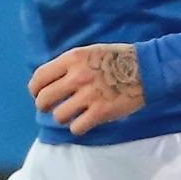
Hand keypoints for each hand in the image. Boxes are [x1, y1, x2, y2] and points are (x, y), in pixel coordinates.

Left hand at [29, 44, 145, 135]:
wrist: (146, 68)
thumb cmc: (117, 59)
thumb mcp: (89, 52)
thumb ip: (68, 65)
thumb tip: (48, 81)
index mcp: (72, 59)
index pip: (39, 77)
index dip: (34, 89)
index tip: (38, 94)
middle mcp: (77, 76)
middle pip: (44, 98)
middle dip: (43, 106)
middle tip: (50, 108)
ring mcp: (89, 95)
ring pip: (59, 116)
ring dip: (63, 117)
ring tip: (72, 114)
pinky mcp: (101, 112)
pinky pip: (76, 128)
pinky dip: (78, 127)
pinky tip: (84, 121)